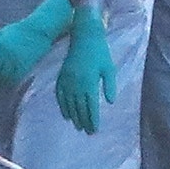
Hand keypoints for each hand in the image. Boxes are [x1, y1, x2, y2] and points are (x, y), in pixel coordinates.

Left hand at [0, 0, 73, 87]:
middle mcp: (3, 53)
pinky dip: (11, 83)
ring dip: (0, 83)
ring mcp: (14, 60)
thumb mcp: (0, 34)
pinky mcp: (25, 65)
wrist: (38, 28)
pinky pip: (15, 79)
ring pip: (2, 78)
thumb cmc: (18, 30)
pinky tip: (10, 84)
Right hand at [54, 4, 115, 134]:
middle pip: (79, 108)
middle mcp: (77, 84)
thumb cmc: (100, 52)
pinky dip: (62, 106)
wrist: (84, 36)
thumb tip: (110, 102)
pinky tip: (65, 114)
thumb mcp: (109, 68)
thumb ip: (109, 85)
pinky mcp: (61, 76)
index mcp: (90, 82)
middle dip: (84, 121)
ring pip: (69, 104)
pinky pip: (60, 95)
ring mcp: (67, 80)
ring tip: (78, 127)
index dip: (93, 120)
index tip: (94, 130)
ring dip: (73, 116)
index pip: (91, 106)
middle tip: (87, 132)